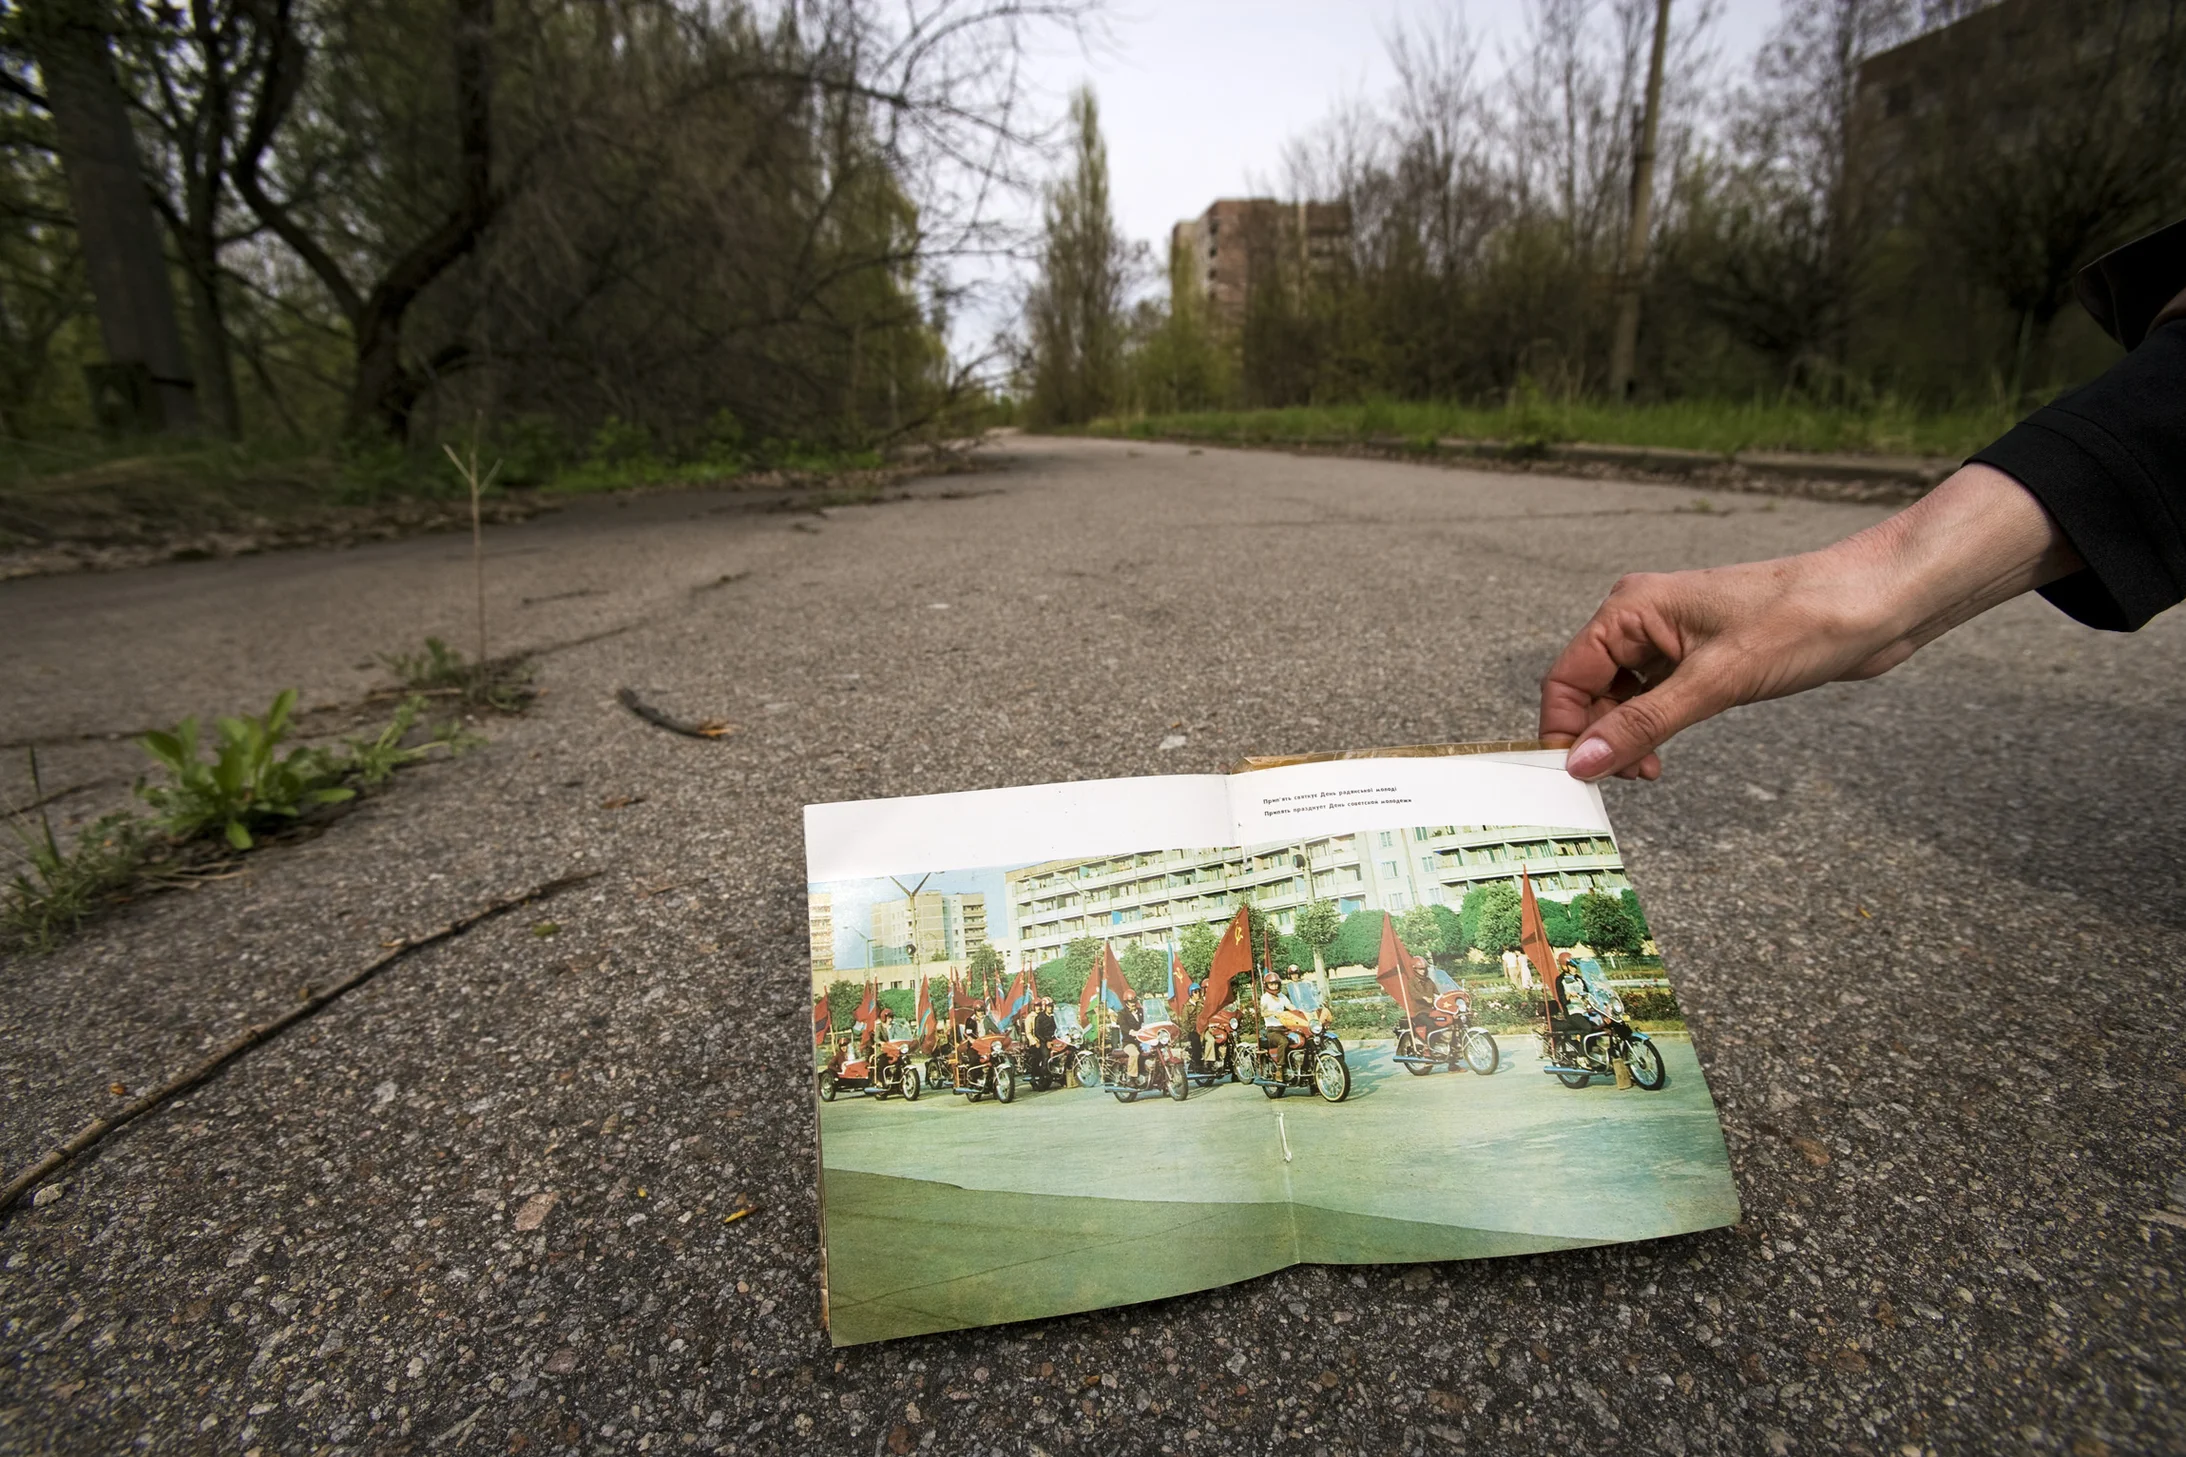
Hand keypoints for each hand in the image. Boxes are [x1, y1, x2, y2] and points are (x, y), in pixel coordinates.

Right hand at [1540, 464, 2082, 780]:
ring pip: (1621, 698)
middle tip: (1627, 779)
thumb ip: (1644, 724)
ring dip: (1627, 737)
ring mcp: (1672, 638)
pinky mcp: (1701, 657)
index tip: (1576, 776)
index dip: (1564, 729)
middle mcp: (1643, 620)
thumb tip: (1583, 762)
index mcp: (1632, 609)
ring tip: (1651, 770)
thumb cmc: (1803, 621)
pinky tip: (1665, 753)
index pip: (1566, 677)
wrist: (1877, 602)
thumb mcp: (1717, 681)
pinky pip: (1654, 698)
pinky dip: (1653, 728)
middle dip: (1597, 738)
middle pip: (1589, 690)